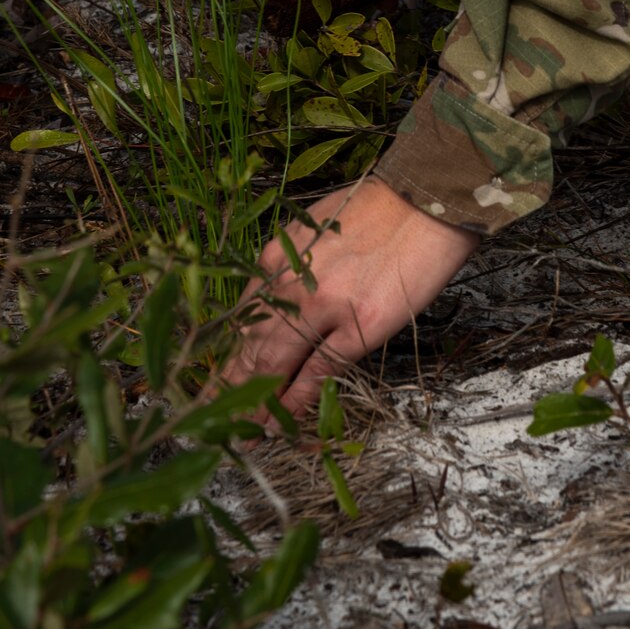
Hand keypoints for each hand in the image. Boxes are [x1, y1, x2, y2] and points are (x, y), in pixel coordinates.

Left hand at [223, 175, 478, 416]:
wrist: (424, 197)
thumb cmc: (376, 208)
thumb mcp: (315, 229)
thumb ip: (292, 267)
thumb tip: (278, 303)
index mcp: (277, 258)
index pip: (240, 318)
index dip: (224, 354)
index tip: (210, 380)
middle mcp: (290, 283)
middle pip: (249, 344)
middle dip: (226, 386)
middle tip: (206, 418)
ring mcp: (323, 306)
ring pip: (274, 362)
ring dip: (254, 400)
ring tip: (237, 431)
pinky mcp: (359, 324)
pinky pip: (319, 371)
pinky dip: (297, 400)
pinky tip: (282, 422)